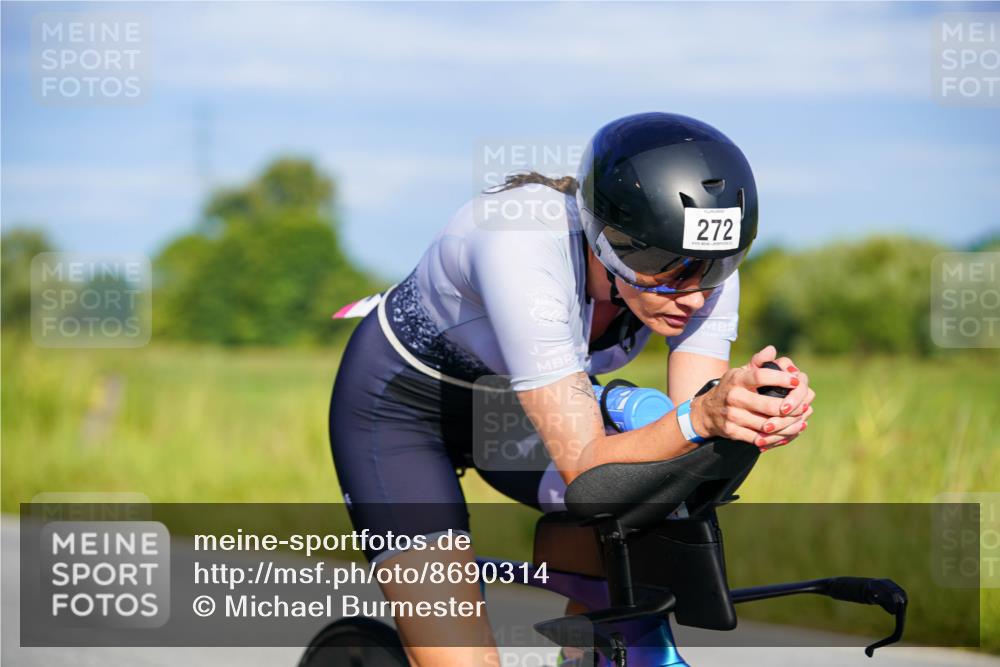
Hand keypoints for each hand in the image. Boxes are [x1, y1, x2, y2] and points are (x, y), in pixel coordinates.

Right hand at [690, 345, 814, 450]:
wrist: (707, 411)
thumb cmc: (732, 388)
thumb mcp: (741, 372)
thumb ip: (758, 361)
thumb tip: (772, 350)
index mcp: (737, 379)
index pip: (761, 376)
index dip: (781, 379)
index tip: (796, 381)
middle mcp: (734, 397)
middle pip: (769, 405)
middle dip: (790, 408)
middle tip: (804, 406)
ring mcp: (733, 416)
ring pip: (768, 425)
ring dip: (788, 425)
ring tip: (801, 420)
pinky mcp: (733, 432)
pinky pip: (760, 438)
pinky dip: (777, 437)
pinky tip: (788, 433)